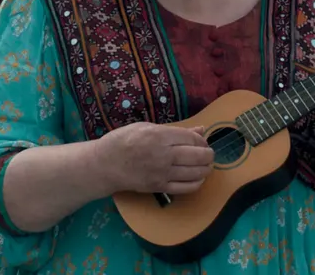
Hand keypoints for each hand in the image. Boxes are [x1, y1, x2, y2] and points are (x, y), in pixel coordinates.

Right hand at [93, 121, 213, 195]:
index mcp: (159, 135)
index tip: (202, 142)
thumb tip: (200, 130)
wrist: (105, 164)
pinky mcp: (160, 187)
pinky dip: (197, 183)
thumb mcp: (146, 127)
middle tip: (208, 154)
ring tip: (205, 165)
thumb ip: (174, 130)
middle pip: (198, 156)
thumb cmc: (123, 140)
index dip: (201, 140)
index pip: (191, 138)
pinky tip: (198, 178)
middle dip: (208, 155)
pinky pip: (186, 188)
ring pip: (196, 172)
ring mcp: (162, 173)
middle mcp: (163, 154)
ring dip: (206, 169)